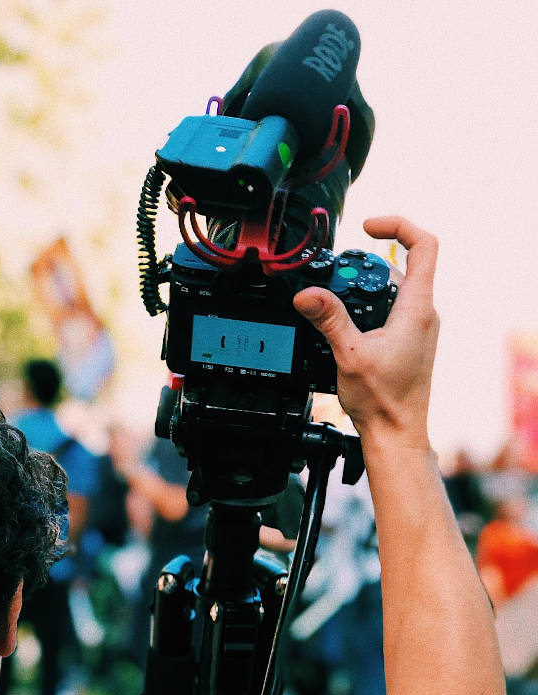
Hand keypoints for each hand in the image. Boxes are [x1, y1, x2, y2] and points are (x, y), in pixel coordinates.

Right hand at [293, 216, 439, 451]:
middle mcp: (423, 314)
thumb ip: (329, 319)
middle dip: (366, 263)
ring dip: (364, 287)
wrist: (395, 432)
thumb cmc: (383, 400)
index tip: (367, 227)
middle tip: (336, 273)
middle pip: (401, 265)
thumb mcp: (349, 354)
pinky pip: (390, 309)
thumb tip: (307, 294)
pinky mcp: (407, 341)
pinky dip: (367, 306)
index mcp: (417, 309)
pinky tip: (343, 324)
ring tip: (334, 299)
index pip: (424, 245)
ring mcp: (417, 328)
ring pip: (394, 289)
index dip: (397, 226)